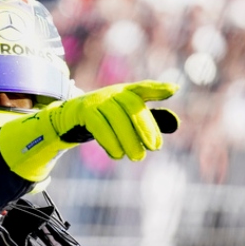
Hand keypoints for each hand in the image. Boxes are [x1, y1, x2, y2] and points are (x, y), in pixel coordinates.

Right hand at [0, 80, 179, 181]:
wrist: (68, 120)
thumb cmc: (104, 121)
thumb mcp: (125, 120)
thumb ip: (149, 121)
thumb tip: (176, 123)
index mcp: (125, 92)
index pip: (143, 88)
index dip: (158, 88)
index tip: (174, 89)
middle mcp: (112, 93)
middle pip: (132, 106)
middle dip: (145, 126)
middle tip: (154, 148)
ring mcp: (97, 100)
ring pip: (116, 118)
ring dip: (128, 139)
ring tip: (136, 157)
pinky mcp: (84, 112)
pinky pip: (99, 126)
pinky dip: (109, 142)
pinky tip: (116, 155)